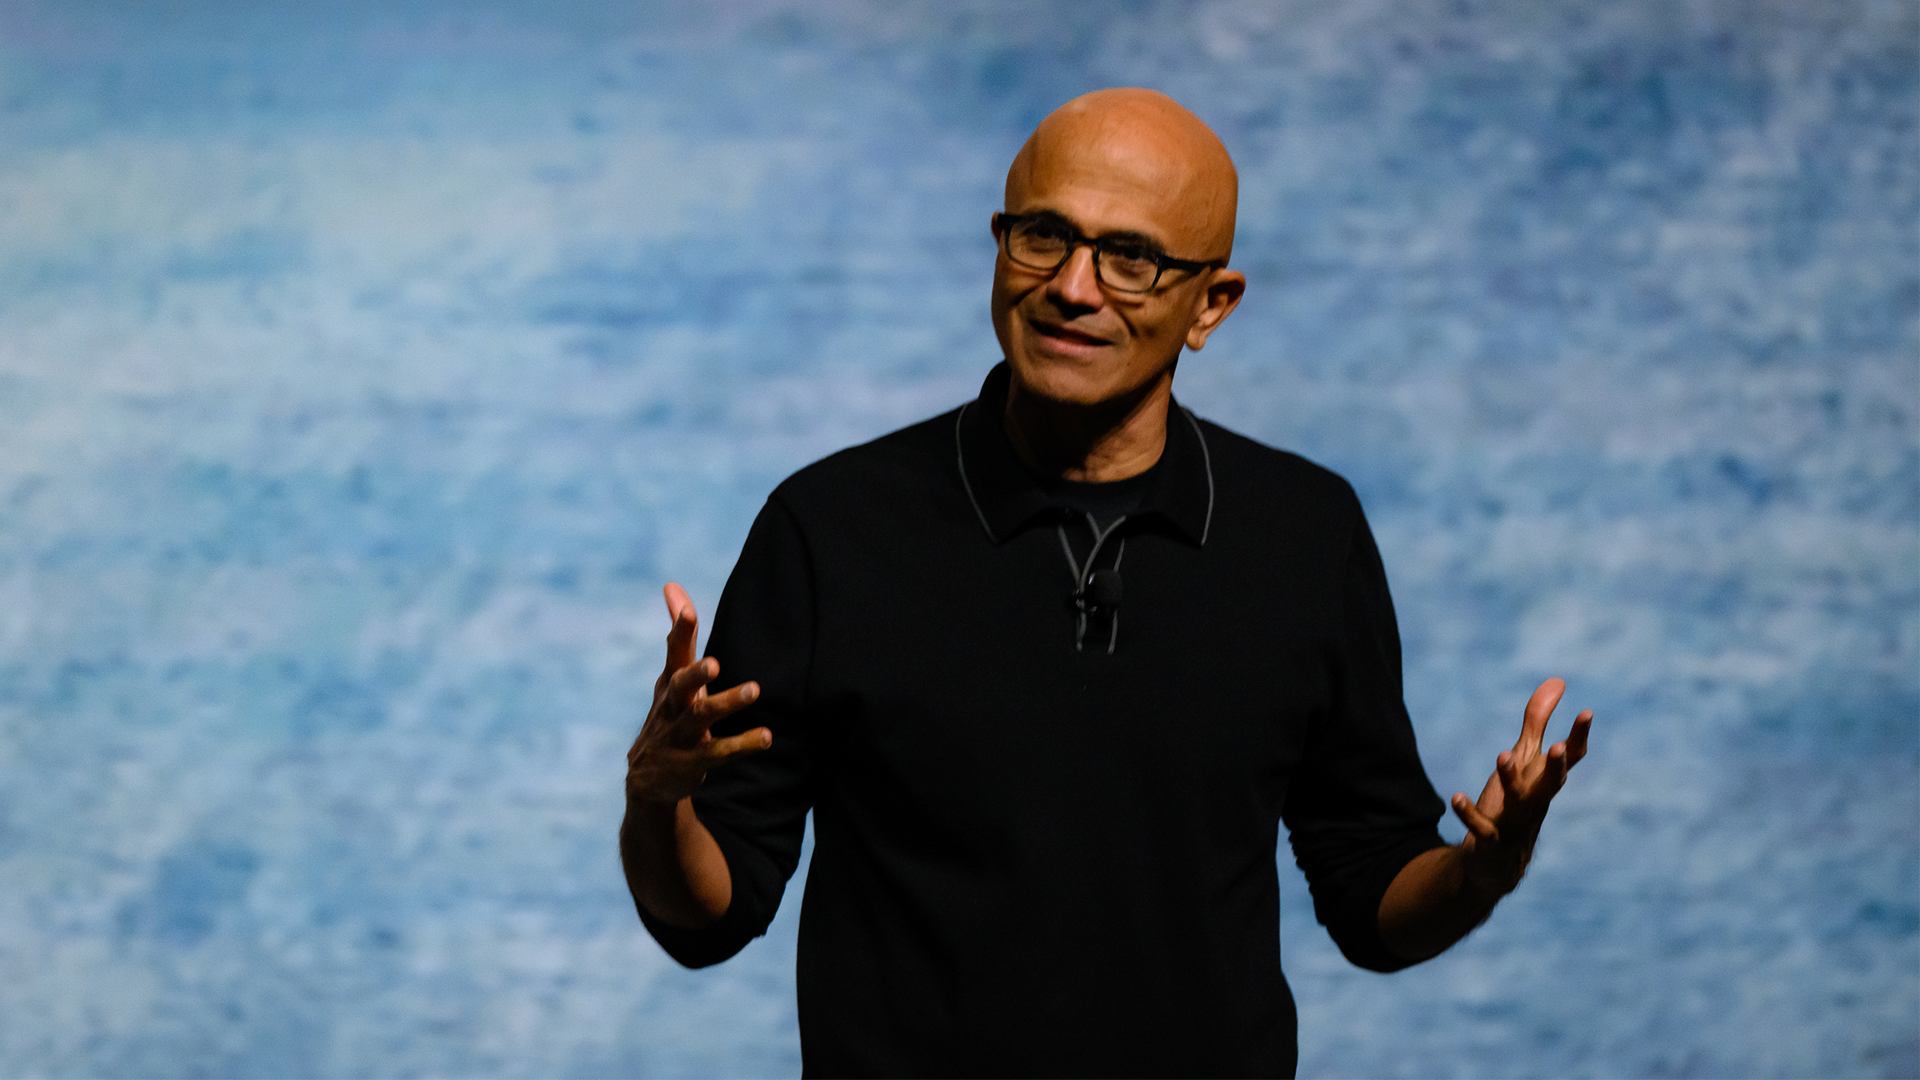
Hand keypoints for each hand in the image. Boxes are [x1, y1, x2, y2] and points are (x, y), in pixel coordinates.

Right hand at [625, 583, 769, 806]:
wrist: (648, 777)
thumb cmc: (670, 712)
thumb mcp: (672, 675)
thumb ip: (680, 636)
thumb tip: (672, 586)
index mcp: (671, 682)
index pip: (674, 653)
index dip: (680, 632)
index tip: (687, 611)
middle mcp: (672, 705)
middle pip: (680, 686)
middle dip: (696, 674)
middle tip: (715, 663)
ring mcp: (680, 735)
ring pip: (701, 718)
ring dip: (726, 703)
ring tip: (754, 689)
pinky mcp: (694, 761)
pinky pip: (719, 753)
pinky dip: (743, 744)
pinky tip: (767, 737)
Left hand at [1451, 678, 1592, 895]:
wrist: (1497, 863)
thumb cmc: (1515, 803)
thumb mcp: (1523, 760)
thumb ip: (1537, 722)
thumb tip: (1557, 681)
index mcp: (1545, 781)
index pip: (1569, 759)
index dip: (1578, 737)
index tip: (1587, 712)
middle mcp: (1536, 801)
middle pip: (1552, 783)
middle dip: (1556, 765)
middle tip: (1559, 746)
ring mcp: (1515, 823)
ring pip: (1519, 802)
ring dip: (1511, 780)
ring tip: (1501, 755)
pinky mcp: (1490, 841)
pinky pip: (1482, 828)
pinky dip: (1468, 814)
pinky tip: (1455, 797)